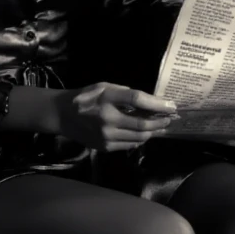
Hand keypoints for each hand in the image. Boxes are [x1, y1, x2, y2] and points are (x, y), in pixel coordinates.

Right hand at [55, 83, 178, 150]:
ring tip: (160, 126)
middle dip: (160, 122)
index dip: (157, 103)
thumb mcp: (105, 87)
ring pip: (139, 137)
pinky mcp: (104, 147)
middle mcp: (107, 119)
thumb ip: (126, 94)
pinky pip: (129, 144)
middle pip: (142, 124)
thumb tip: (151, 102)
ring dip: (153, 132)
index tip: (171, 105)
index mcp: (106, 98)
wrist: (63, 115)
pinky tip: (145, 133)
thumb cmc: (87, 97)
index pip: (137, 100)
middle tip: (169, 119)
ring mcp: (105, 136)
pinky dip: (140, 138)